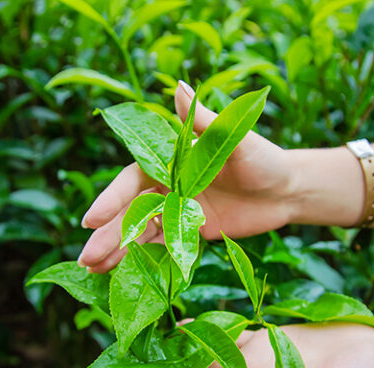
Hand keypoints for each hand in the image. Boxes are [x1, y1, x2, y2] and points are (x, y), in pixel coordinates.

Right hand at [78, 81, 296, 272]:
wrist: (288, 190)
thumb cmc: (263, 158)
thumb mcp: (236, 138)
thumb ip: (206, 120)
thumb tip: (181, 87)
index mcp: (171, 160)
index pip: (133, 180)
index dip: (111, 199)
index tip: (91, 220)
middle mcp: (168, 184)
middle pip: (130, 210)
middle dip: (108, 234)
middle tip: (85, 258)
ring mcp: (177, 210)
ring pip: (140, 231)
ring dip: (117, 250)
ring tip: (93, 270)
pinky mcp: (190, 232)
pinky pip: (161, 246)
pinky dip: (140, 258)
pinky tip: (118, 273)